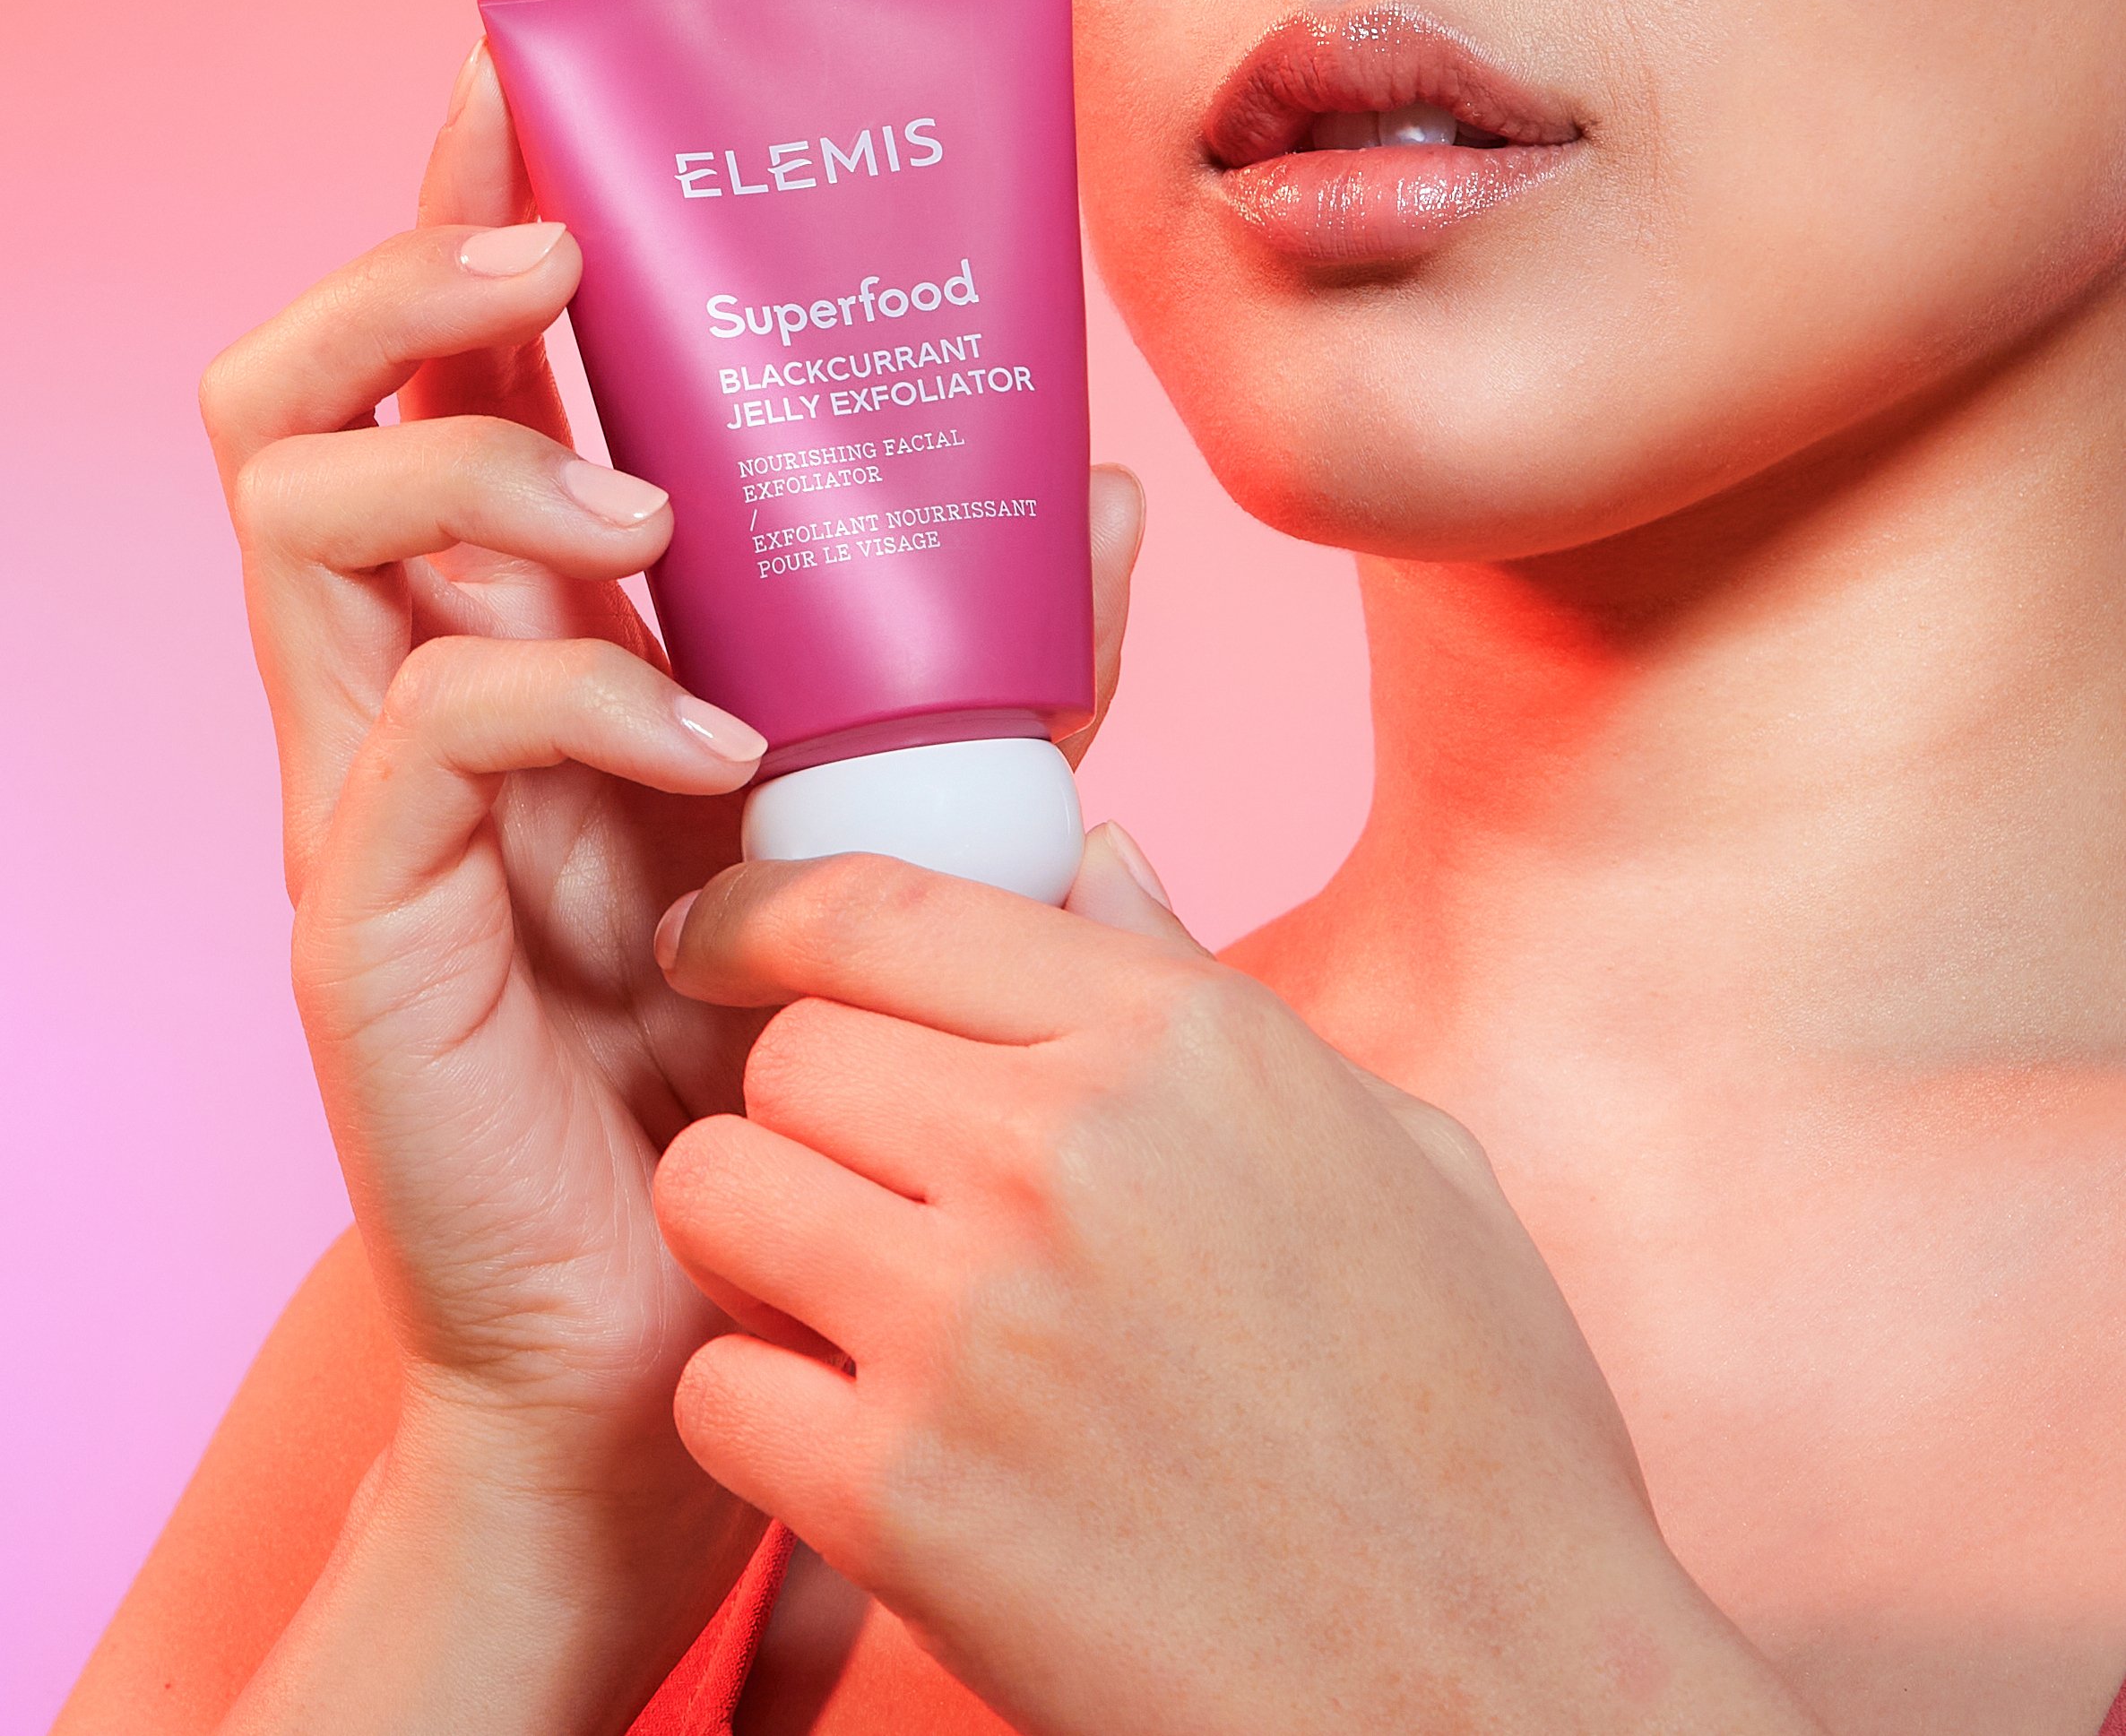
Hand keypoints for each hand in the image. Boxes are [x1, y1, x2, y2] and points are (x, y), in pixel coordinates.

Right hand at [198, 41, 1146, 1682]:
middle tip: (557, 248)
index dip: (467, 223)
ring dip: (480, 463)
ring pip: (304, 516)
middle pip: (316, 397)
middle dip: (422, 273)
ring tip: (645, 512)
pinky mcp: (363, 921)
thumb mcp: (907, 817)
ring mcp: (368, 800)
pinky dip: (578, 696)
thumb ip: (993, 672)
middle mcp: (416, 685)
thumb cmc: (793, 1054)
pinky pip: (420, 729)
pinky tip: (715, 747)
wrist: (710, 1314)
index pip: (449, 382)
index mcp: (530, 638)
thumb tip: (1102, 502)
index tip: (535, 94)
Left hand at [649, 836, 1819, 1735]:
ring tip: (840, 1296)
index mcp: (1183, 1042)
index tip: (719, 942)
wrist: (1493, 1695)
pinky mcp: (903, 1502)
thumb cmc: (1470, 1423)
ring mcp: (971, 1323)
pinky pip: (714, 1384)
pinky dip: (758, 1411)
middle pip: (787, 1046)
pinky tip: (856, 1444)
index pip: (882, 908)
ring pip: (714, 1184)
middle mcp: (1063, 1149)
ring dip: (753, 1233)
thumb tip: (1096, 856)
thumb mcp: (1393, 1147)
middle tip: (850, 1172)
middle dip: (800, 1100)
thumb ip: (1208, 986)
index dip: (766, 912)